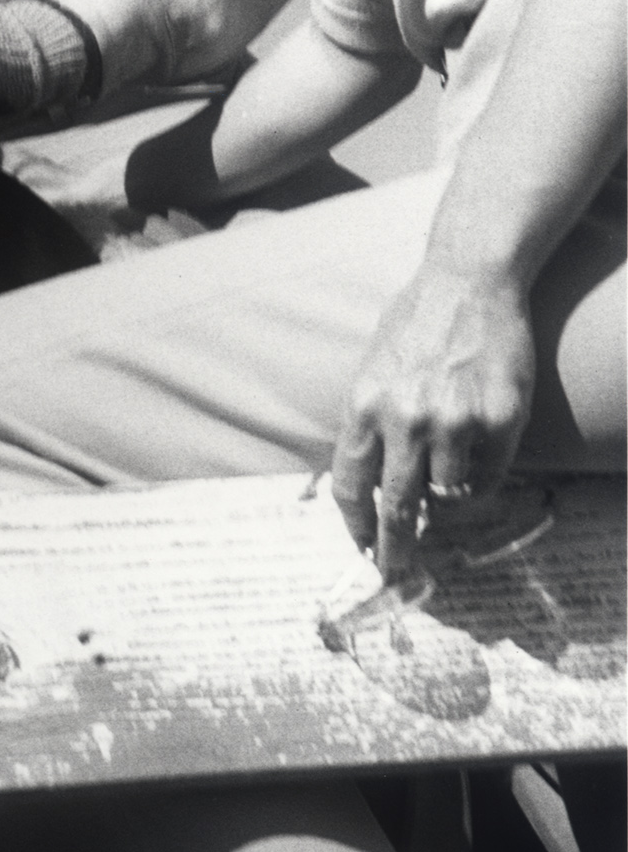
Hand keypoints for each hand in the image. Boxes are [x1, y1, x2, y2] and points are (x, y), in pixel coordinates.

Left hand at [329, 258, 537, 580]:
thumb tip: (368, 481)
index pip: (351, 484)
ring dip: (446, 509)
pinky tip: (478, 469)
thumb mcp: (372, 369)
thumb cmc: (415, 324)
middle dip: (396, 548)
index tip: (363, 547)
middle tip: (399, 570)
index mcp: (363, 403)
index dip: (356, 525)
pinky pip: (490, 476)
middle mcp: (405, 417)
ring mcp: (456, 421)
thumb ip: (369, 421)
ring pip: (449, 498)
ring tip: (445, 502)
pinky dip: (483, 483)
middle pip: (396, 507)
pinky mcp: (501, 419)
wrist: (467, 282)